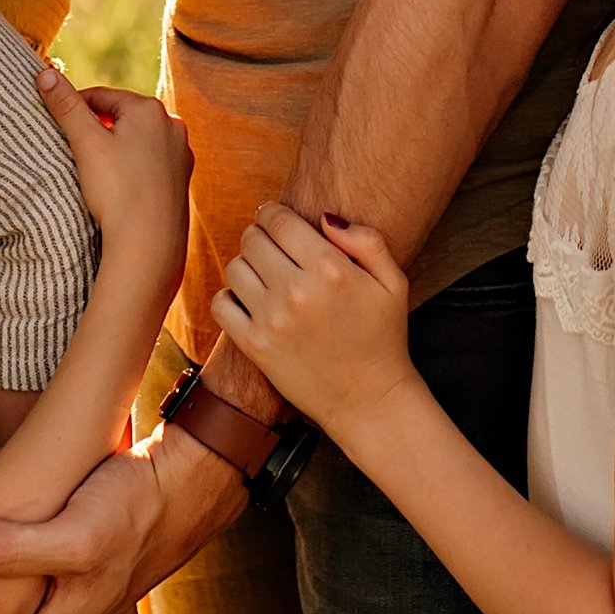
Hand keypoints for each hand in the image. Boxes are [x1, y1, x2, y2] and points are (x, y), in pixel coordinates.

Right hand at [35, 68, 191, 290]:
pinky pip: (150, 162)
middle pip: (120, 117)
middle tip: (73, 152)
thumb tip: (45, 72)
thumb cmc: (117, 191)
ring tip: (95, 171)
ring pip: (136, 140)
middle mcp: (172, 125)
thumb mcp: (85, 143)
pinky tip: (119, 186)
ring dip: (115, 147)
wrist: (149, 244)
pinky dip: (132, 167)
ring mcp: (181, 153)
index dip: (73, 109)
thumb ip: (65, 105)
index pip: (100, 96)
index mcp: (149, 108)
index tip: (55, 126)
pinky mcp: (182, 178)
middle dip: (96, 129)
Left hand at [213, 204, 413, 443]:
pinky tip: (249, 302)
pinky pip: (221, 305)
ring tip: (264, 276)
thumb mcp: (393, 282)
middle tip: (272, 249)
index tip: (277, 220)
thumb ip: (366, 240)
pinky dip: (229, 298)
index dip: (273, 213)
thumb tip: (325, 217)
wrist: (370, 400)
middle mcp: (297, 291)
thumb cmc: (383, 337)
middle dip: (260, 236)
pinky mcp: (255, 346)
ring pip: (235, 268)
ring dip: (246, 266)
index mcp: (331, 269)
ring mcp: (272, 320)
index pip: (279, 220)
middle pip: (252, 239)